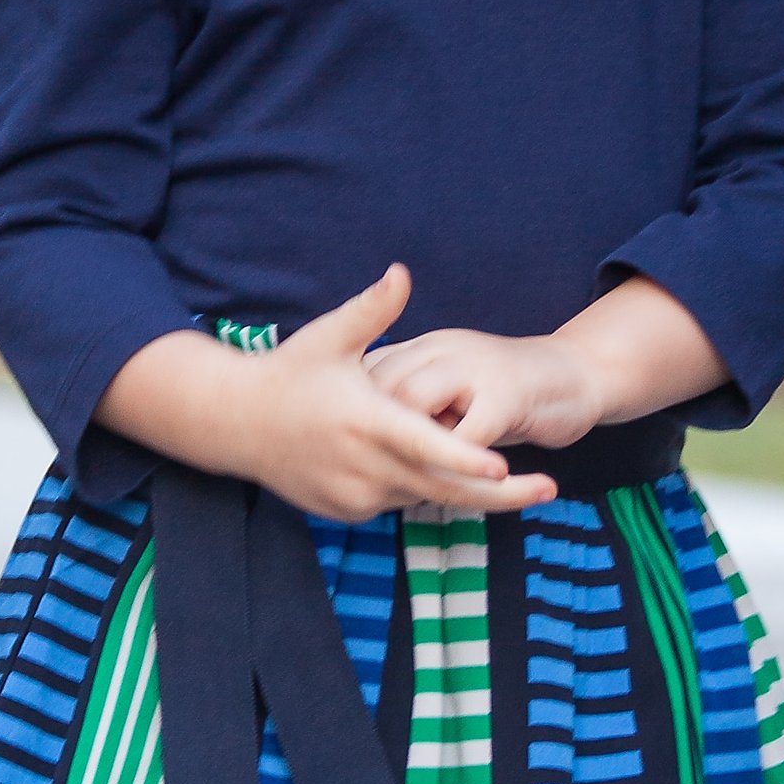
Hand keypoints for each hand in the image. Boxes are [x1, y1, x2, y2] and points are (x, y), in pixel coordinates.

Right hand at [95, 267, 557, 523]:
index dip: (466, 458)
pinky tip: (437, 471)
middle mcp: (362, 466)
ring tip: (506, 479)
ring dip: (460, 486)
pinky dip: (420, 487)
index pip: (425, 444)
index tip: (505, 468)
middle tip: (549, 490)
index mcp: (364, 421)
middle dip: (499, 494)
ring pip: (423, 495)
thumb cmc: (289, 373)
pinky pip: (397, 502)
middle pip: (440, 488)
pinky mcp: (347, 511)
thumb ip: (371, 309)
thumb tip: (402, 271)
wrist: (234, 424)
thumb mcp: (328, 337)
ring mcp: (354, 496)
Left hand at [369, 275, 729, 455]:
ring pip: (418, 411)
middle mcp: (445, 350)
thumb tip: (368, 432)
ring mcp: (476, 371)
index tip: (342, 445)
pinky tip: (448, 490)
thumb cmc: (511, 389)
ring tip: (401, 486)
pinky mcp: (507, 397)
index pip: (372, 372)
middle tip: (365, 473)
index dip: (354, 410)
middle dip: (370, 434)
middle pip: (384, 390)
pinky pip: (465, 440)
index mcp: (428, 347)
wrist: (581, 374)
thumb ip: (416, 399)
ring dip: (407, 452)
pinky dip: (452, 468)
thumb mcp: (456, 385)